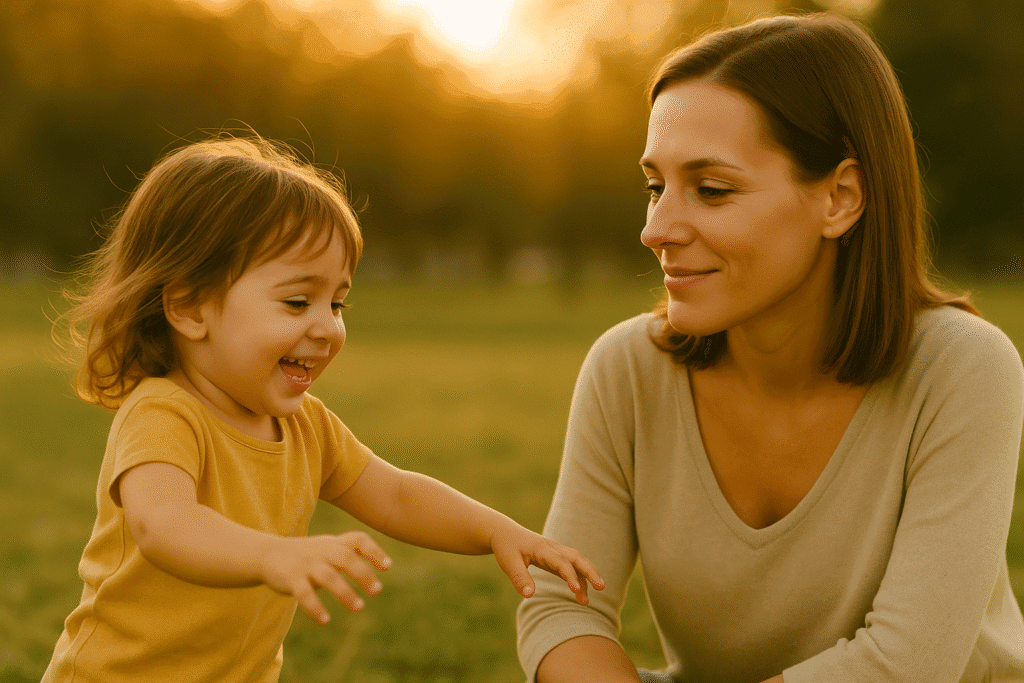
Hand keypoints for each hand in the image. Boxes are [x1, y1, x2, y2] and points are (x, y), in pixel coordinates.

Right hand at [259, 531, 390, 623]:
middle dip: (363, 574)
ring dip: (345, 592)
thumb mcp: (330, 549)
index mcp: (335, 544)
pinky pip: (303, 593)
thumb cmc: (309, 555)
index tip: (388, 567)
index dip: (374, 551)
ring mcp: (306, 564)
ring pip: (328, 577)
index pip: (358, 540)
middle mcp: (323, 551)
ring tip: (359, 607)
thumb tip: (382, 569)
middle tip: (377, 591)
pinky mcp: (291, 579)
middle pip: (346, 558)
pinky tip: (325, 620)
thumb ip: (352, 555)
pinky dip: (315, 607)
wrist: (268, 554)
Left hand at [490, 524, 604, 604]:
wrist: (505, 533)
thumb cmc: (506, 547)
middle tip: (601, 587)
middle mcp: (553, 548)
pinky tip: (579, 593)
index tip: (576, 590)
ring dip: (585, 578)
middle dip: (590, 571)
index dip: (570, 575)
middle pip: (577, 558)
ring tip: (585, 601)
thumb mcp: (509, 562)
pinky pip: (570, 567)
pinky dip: (577, 578)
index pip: (561, 562)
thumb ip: (519, 578)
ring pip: (576, 562)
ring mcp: (555, 552)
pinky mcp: (554, 557)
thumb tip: (529, 596)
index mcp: (542, 549)